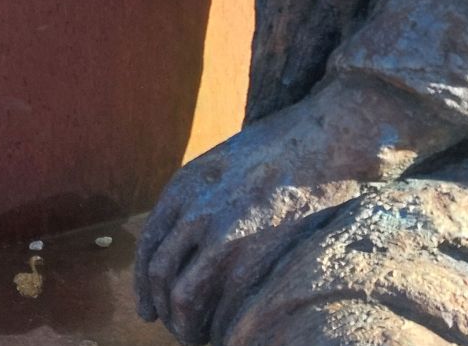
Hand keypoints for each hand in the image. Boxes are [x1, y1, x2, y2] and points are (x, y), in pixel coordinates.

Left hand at [134, 76, 457, 345]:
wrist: (324, 140)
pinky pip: (220, 306)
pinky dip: (217, 325)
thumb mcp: (223, 163)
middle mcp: (193, 211)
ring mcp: (221, 236)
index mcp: (183, 187)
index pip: (148, 247)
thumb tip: (184, 239)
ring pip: (183, 297)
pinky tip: (226, 331)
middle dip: (162, 308)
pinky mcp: (252, 257)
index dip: (143, 284)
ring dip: (185, 324)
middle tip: (173, 327)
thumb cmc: (281, 150)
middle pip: (160, 276)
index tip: (147, 308)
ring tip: (197, 335)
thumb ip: (199, 197)